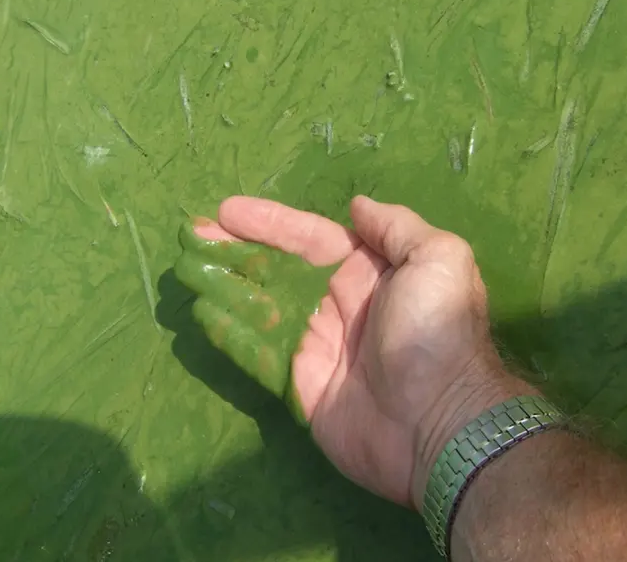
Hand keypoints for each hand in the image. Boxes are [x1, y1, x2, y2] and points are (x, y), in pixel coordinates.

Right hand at [174, 195, 533, 507]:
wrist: (439, 421)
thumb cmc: (435, 331)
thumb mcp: (438, 260)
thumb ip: (396, 227)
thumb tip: (357, 205)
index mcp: (368, 272)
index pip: (309, 238)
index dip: (269, 223)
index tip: (227, 210)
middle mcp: (338, 304)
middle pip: (277, 269)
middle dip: (236, 250)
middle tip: (192, 235)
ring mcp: (316, 345)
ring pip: (260, 307)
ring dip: (225, 286)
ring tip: (188, 269)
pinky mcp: (299, 384)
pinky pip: (258, 352)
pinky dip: (230, 333)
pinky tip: (203, 313)